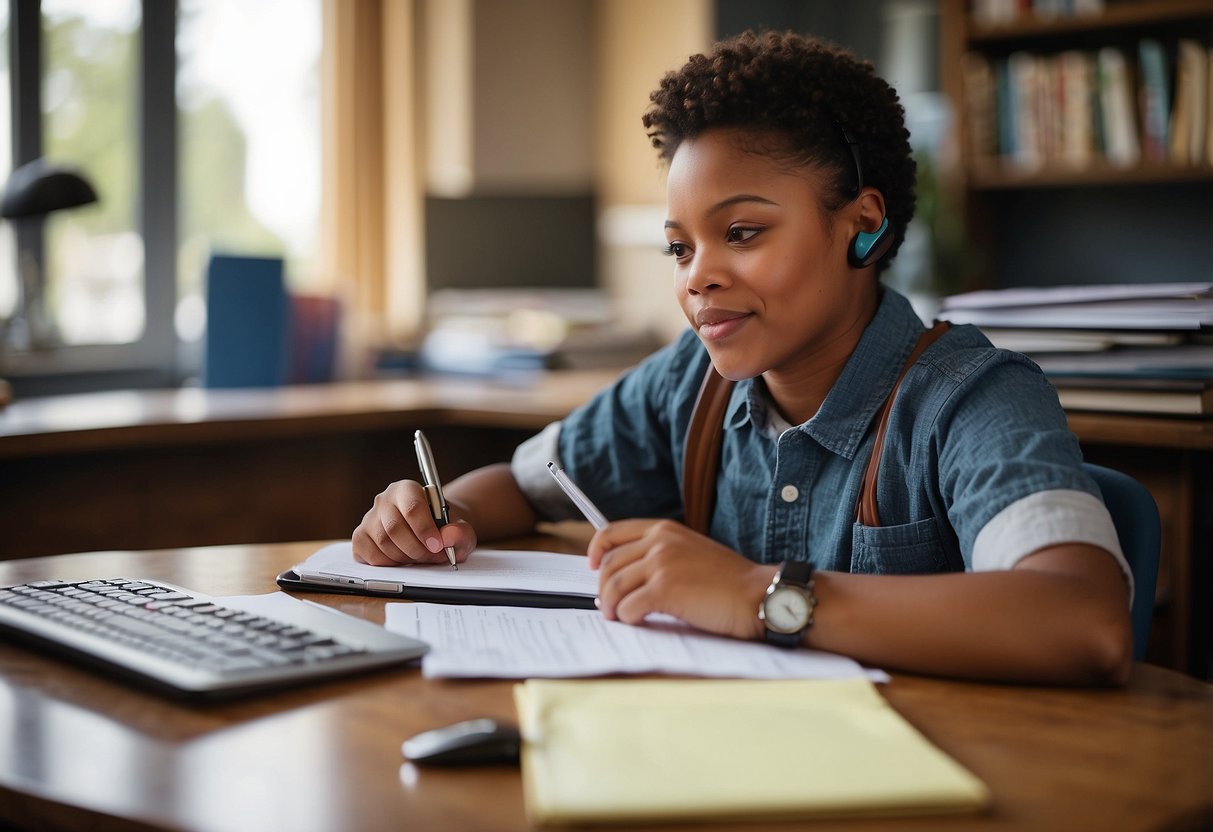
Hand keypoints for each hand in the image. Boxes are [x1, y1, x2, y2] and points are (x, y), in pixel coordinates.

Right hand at [351, 479, 476, 565]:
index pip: (412, 507)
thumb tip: (447, 537)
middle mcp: (384, 500)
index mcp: (407, 489)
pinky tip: (404, 560)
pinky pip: (371, 557)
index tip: (438, 545)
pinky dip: (390, 564)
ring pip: (383, 543)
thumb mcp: (461, 529)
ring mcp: (369, 519)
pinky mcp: (360, 538)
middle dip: (417, 549)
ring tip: (423, 557)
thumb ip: (460, 532)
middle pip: (395, 528)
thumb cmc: (444, 528)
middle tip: (433, 557)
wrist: (433, 531)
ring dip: (406, 557)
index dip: (425, 529)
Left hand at [587, 519, 774, 640]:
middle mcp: (660, 542)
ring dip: (611, 607)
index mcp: (664, 529)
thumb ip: (661, 554)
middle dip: (603, 589)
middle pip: (610, 564)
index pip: (613, 532)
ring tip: (618, 618)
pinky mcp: (665, 589)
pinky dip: (628, 618)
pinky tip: (638, 622)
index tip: (592, 565)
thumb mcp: (691, 552)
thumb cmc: (729, 581)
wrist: (756, 594)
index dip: (596, 550)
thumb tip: (627, 575)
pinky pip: (629, 606)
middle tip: (608, 606)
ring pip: (614, 587)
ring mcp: (661, 564)